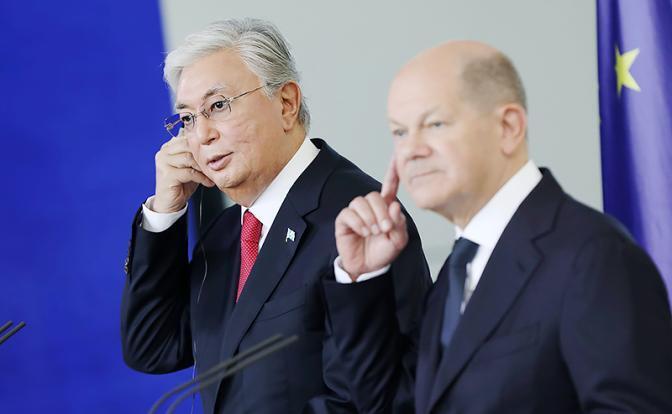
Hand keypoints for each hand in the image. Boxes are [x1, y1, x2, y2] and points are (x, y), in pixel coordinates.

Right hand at [152, 134, 214, 212]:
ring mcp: (163, 162)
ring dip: (204, 167)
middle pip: (188, 145)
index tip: (216, 152)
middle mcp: (164, 152)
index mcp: (169, 147)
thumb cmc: (181, 184)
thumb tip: (215, 146)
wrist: (170, 204)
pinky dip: (201, 177)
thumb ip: (197, 155)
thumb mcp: (192, 166)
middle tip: (215, 163)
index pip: (188, 138)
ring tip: (212, 174)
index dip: (203, 145)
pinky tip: (207, 182)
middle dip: (204, 155)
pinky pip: (189, 172)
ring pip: (189, 158)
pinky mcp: (167, 174)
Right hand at [335, 157, 408, 280]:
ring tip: (373, 232)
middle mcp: (370, 207)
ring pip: (360, 202)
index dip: (392, 171)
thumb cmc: (383, 252)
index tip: (396, 156)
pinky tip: (362, 232)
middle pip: (373, 196)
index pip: (389, 186)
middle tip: (384, 229)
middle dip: (381, 213)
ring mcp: (356, 213)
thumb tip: (395, 206)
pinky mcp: (344, 221)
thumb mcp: (398, 241)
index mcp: (386, 208)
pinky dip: (358, 223)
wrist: (367, 267)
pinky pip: (348, 214)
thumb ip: (399, 224)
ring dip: (369, 219)